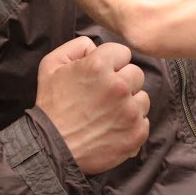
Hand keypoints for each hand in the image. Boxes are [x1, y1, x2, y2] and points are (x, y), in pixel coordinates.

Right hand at [35, 36, 150, 173]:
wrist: (52, 148)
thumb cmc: (51, 106)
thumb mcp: (51, 65)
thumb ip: (77, 46)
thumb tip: (96, 46)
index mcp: (99, 65)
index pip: (123, 52)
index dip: (111, 63)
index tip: (101, 76)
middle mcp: (119, 86)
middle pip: (136, 73)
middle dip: (122, 81)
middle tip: (104, 95)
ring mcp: (130, 111)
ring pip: (142, 97)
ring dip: (129, 103)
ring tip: (108, 113)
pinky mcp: (136, 132)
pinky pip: (144, 120)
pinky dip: (132, 124)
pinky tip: (113, 127)